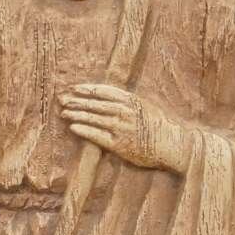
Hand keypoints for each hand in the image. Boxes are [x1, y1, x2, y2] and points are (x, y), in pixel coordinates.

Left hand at [59, 84, 191, 173]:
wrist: (172, 146)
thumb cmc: (160, 126)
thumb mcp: (146, 106)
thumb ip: (128, 101)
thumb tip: (109, 97)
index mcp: (131, 100)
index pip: (104, 91)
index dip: (87, 89)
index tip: (74, 88)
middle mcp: (125, 112)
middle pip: (95, 104)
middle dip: (77, 100)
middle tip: (62, 99)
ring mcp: (122, 128)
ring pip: (94, 118)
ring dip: (77, 114)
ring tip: (64, 112)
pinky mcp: (120, 145)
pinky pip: (97, 136)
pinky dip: (84, 130)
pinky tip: (73, 127)